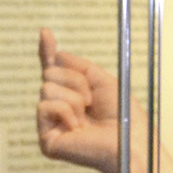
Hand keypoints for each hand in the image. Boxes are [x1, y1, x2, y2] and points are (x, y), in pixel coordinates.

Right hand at [36, 28, 120, 172]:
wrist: (128, 141)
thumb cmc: (123, 116)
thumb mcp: (103, 81)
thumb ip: (80, 66)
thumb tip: (57, 54)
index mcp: (74, 95)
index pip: (56, 70)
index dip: (49, 51)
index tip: (45, 32)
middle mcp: (59, 108)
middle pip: (50, 74)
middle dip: (74, 80)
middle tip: (92, 100)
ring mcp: (51, 124)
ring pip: (46, 88)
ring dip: (73, 98)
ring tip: (87, 116)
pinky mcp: (46, 139)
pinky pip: (44, 106)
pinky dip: (65, 111)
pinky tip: (77, 127)